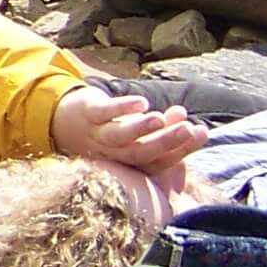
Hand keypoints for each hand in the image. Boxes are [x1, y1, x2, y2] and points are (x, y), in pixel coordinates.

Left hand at [54, 85, 207, 179]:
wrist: (65, 123)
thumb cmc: (111, 133)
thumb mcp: (137, 138)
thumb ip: (163, 132)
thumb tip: (192, 124)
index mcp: (130, 163)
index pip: (159, 160)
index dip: (181, 148)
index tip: (202, 132)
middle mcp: (115, 153)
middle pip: (141, 152)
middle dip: (166, 141)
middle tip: (189, 128)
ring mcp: (99, 134)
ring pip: (120, 137)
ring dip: (140, 129)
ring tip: (160, 119)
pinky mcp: (88, 114)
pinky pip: (104, 113)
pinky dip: (121, 108)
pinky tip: (141, 103)